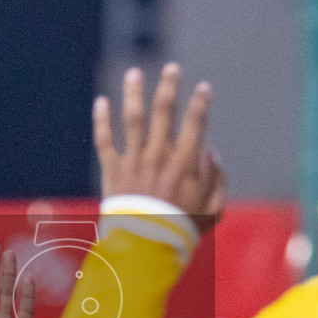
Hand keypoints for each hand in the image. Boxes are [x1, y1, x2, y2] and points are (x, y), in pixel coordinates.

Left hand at [94, 62, 225, 234]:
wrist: (146, 248)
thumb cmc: (182, 230)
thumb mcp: (213, 210)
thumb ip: (217, 179)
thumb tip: (210, 152)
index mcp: (184, 163)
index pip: (195, 123)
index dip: (200, 102)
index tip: (203, 88)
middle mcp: (158, 156)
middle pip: (163, 112)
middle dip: (169, 86)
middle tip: (172, 69)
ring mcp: (133, 162)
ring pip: (132, 119)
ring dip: (133, 93)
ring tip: (134, 73)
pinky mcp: (112, 171)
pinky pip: (104, 141)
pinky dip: (101, 120)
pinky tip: (100, 101)